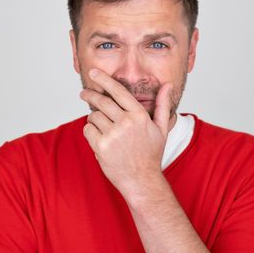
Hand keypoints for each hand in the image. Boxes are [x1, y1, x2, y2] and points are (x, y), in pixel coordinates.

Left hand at [79, 68, 173, 196]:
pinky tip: (99, 138)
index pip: (119, 91)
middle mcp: (126, 123)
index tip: (94, 72)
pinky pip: (88, 129)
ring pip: (93, 116)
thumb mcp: (161, 128)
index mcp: (140, 116)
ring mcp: (113, 135)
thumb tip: (168, 85)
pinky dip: (90, 131)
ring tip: (101, 126)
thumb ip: (162, 105)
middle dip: (90, 94)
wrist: (142, 180)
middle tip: (84, 93)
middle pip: (101, 101)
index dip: (104, 79)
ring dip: (94, 118)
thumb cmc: (151, 154)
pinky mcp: (101, 146)